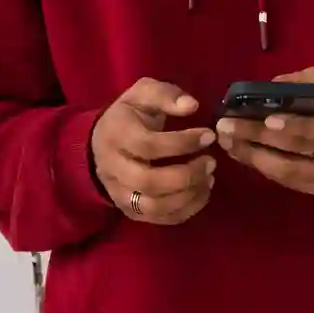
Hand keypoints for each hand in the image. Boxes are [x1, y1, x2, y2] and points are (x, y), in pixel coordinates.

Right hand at [91, 78, 217, 224]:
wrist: (101, 143)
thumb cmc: (129, 116)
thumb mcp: (143, 94)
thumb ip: (166, 95)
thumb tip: (192, 105)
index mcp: (115, 135)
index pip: (148, 145)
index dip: (182, 143)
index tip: (209, 135)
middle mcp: (112, 168)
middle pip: (150, 182)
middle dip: (187, 175)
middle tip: (212, 162)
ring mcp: (119, 193)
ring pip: (154, 206)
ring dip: (188, 195)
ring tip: (209, 178)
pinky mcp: (130, 210)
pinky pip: (160, 218)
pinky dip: (187, 209)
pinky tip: (201, 192)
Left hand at [215, 67, 313, 197]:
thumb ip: (309, 81)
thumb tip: (271, 85)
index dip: (295, 125)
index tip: (268, 120)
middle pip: (297, 149)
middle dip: (257, 137)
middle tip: (225, 127)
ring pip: (288, 171)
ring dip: (252, 156)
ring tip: (227, 142)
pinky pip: (290, 181)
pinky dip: (265, 167)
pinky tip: (243, 154)